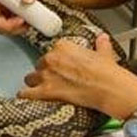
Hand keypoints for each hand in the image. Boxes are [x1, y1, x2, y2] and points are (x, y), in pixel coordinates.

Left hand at [18, 33, 136, 117]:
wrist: (110, 88)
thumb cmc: (107, 73)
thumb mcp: (104, 53)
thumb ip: (100, 44)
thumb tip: (102, 39)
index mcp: (63, 46)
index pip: (51, 51)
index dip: (56, 62)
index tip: (61, 67)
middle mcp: (52, 58)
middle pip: (40, 65)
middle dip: (46, 72)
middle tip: (56, 80)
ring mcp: (47, 75)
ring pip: (31, 78)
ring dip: (36, 83)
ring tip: (43, 90)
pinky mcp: (46, 91)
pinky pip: (27, 93)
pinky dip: (27, 96)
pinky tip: (29, 98)